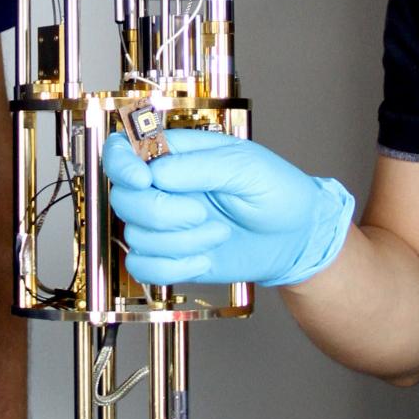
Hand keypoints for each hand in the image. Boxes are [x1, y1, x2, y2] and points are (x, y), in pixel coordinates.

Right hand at [103, 129, 354, 288]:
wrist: (296, 239)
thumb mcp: (248, 166)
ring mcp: (165, 223)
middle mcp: (164, 187)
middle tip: (202, 213)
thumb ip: (201, 166)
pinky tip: (203, 259)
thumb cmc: (278, 192)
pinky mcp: (170, 256)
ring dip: (180, 242)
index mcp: (178, 154)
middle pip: (124, 198)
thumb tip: (157, 171)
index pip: (124, 150)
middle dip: (161, 212)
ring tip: (217, 233)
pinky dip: (172, 267)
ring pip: (135, 235)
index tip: (143, 180)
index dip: (121, 164)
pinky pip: (143, 267)